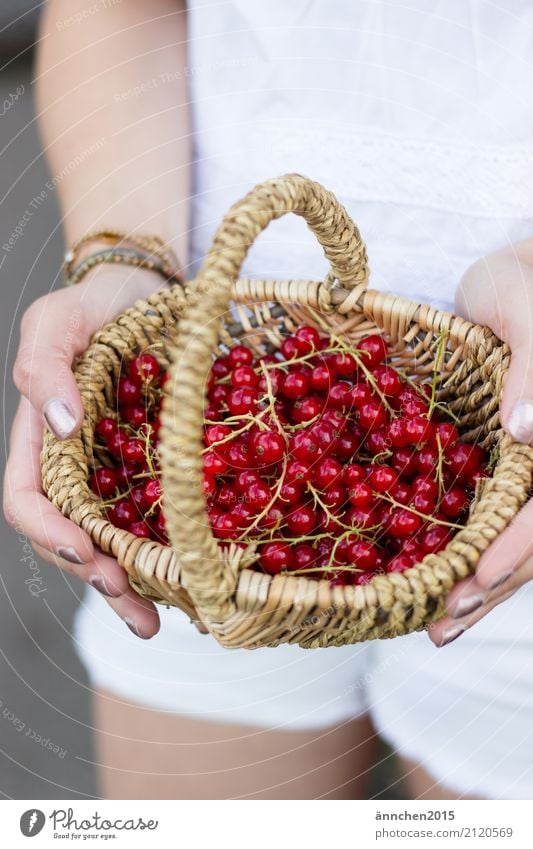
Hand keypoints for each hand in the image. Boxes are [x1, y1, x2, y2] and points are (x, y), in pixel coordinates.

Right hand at [3, 266, 166, 638]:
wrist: (141, 293)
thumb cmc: (93, 305)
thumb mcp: (57, 319)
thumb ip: (44, 367)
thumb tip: (61, 425)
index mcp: (39, 440)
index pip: (27, 500)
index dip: (48, 534)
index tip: (85, 552)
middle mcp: (73, 468)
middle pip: (69, 537)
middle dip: (96, 577)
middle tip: (136, 607)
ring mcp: (111, 474)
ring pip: (110, 541)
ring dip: (129, 586)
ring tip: (159, 622)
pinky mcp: (150, 471)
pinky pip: (150, 519)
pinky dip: (163, 554)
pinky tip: (187, 580)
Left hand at [428, 242, 532, 645]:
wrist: (519, 277)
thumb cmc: (526, 280)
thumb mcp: (527, 305)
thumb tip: (529, 433)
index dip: (515, 547)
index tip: (476, 581)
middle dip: (491, 585)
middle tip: (440, 624)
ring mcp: (529, 465)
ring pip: (517, 537)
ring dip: (481, 584)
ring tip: (437, 624)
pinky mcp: (504, 464)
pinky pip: (493, 514)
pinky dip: (470, 551)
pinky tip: (440, 577)